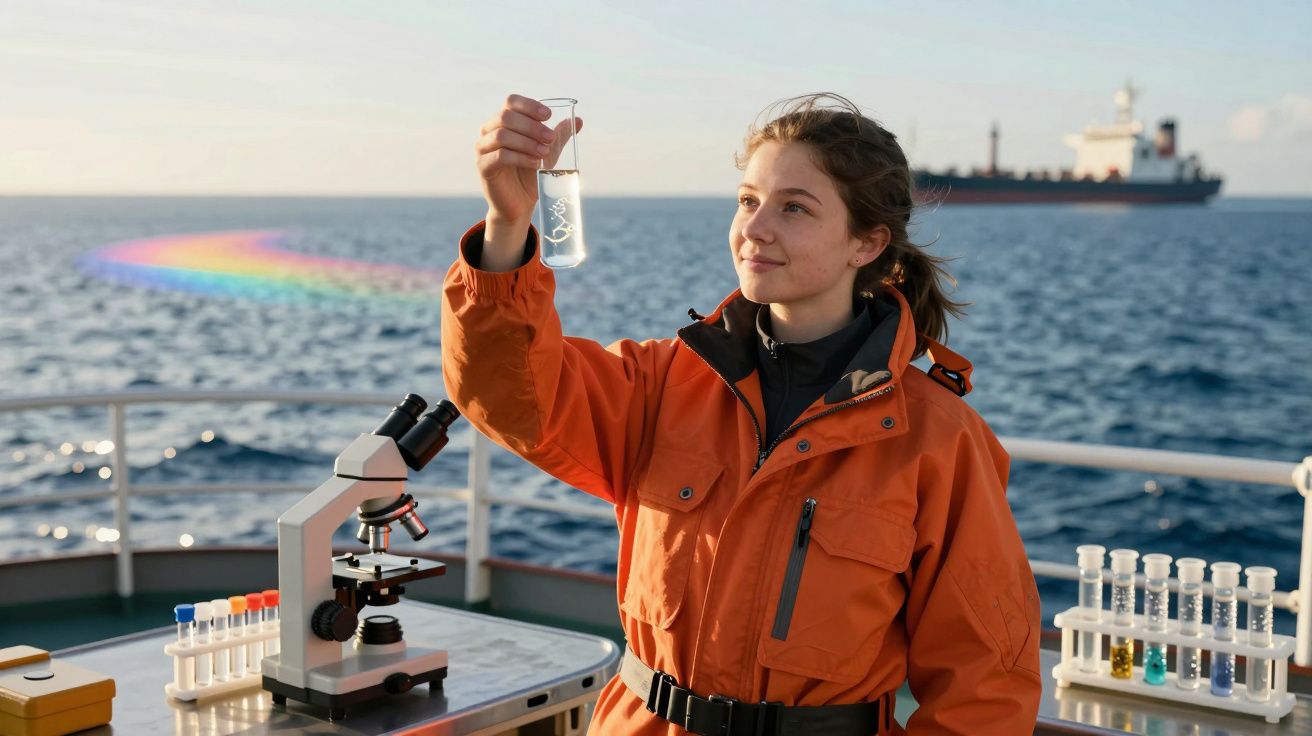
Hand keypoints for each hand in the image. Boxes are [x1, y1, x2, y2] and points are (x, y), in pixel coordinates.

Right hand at [475, 94, 583, 225]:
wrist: (519, 204)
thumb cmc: (530, 175)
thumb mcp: (548, 152)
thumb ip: (559, 136)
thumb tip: (579, 120)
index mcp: (503, 122)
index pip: (511, 102)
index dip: (529, 105)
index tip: (548, 115)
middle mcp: (489, 131)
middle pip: (506, 117)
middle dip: (532, 126)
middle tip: (550, 138)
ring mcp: (483, 149)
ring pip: (502, 135)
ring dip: (527, 142)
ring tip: (544, 153)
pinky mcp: (483, 167)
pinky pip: (500, 156)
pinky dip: (520, 157)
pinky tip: (535, 164)